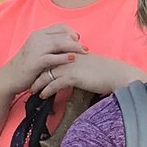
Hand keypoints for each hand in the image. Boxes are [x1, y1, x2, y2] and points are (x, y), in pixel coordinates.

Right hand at [1, 24, 85, 95]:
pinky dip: (64, 57)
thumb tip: (70, 43)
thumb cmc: (27, 66)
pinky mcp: (35, 61)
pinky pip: (53, 57)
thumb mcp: (38, 51)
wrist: (9, 78)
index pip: (60, 27)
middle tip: (86, 48)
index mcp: (38, 34)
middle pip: (62, 34)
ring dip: (74, 47)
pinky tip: (73, 59)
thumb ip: (51, 45)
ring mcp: (36, 49)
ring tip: (84, 52)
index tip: (78, 40)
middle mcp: (37, 38)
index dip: (71, 32)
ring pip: (60, 43)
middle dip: (76, 40)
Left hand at [32, 52, 146, 99]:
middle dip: (36, 73)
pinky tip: (42, 95)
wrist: (118, 75)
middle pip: (46, 64)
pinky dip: (47, 90)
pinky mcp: (73, 77)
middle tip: (28, 82)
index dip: (43, 64)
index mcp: (73, 52)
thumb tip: (74, 73)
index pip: (52, 55)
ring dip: (38, 83)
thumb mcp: (90, 65)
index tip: (36, 72)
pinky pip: (54, 84)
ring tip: (32, 91)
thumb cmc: (108, 72)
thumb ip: (80, 66)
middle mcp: (69, 57)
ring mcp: (70, 66)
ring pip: (47, 74)